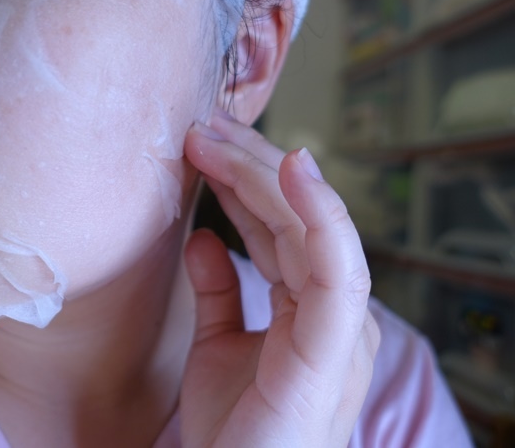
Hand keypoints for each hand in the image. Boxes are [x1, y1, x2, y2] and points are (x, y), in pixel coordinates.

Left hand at [179, 112, 379, 447]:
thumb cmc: (234, 431)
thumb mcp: (219, 346)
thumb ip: (218, 291)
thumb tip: (203, 235)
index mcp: (311, 310)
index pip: (282, 227)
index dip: (244, 182)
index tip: (202, 144)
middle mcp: (332, 311)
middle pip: (298, 217)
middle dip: (251, 166)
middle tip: (204, 126)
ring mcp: (339, 328)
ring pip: (312, 228)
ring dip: (265, 174)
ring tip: (218, 135)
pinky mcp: (332, 349)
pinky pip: (335, 270)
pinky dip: (319, 214)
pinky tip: (292, 167)